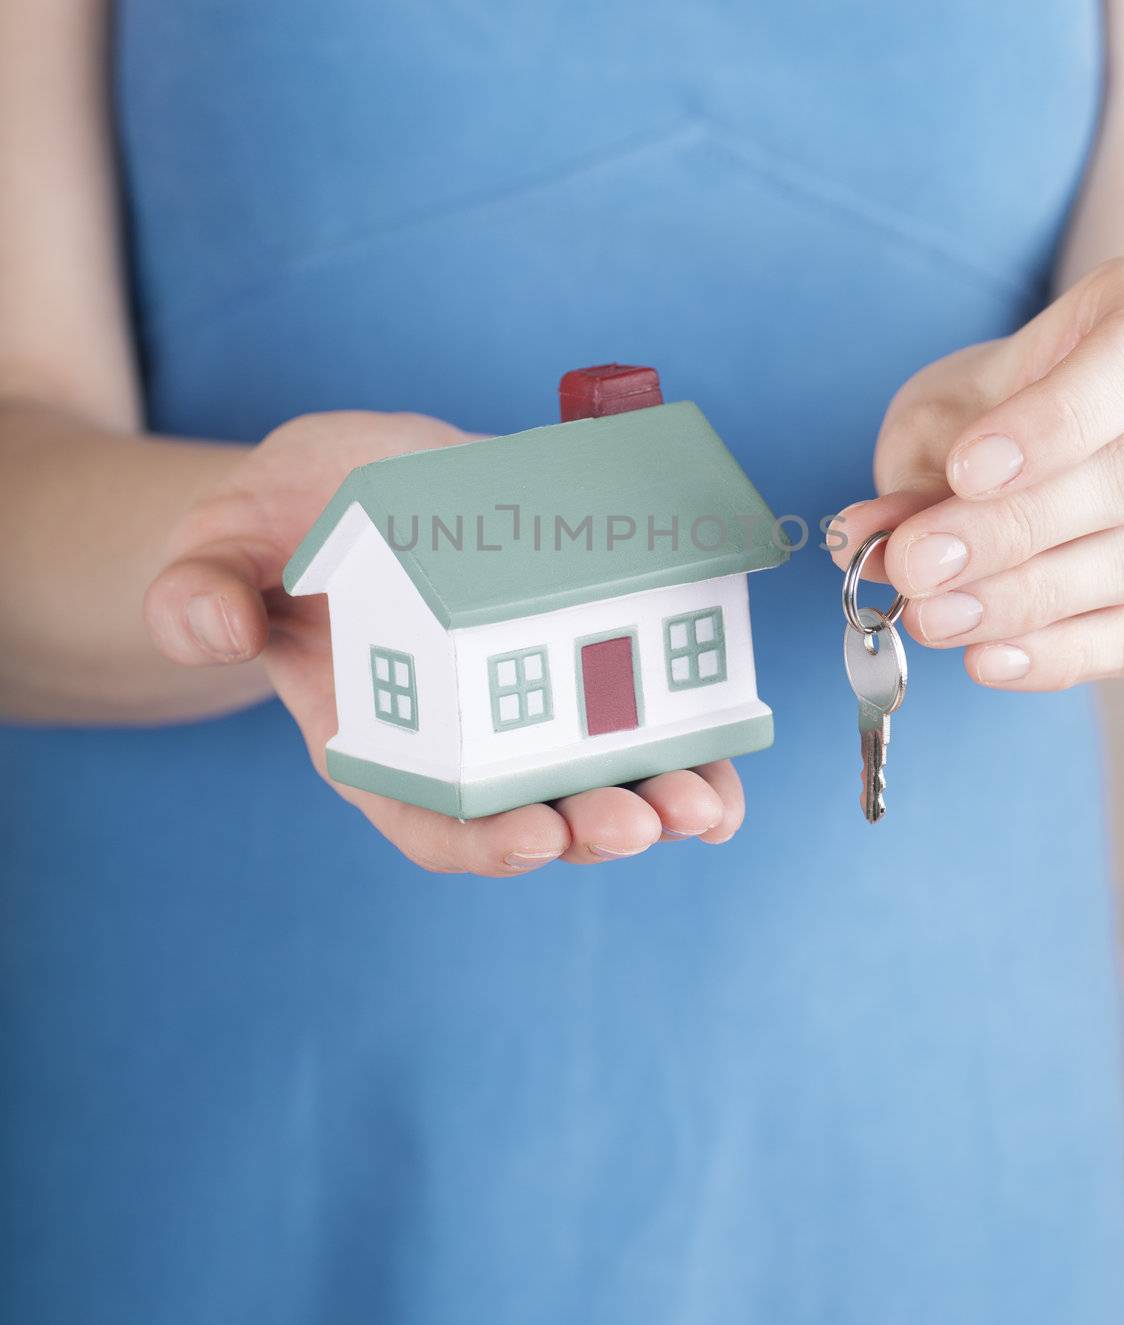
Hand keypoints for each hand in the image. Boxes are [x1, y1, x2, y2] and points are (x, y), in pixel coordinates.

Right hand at [144, 411, 741, 875]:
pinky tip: (724, 748)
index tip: (534, 839)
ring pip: (596, 776)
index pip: (423, 816)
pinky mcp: (573, 651)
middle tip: (641, 820)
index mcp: (373, 735)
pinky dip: (686, 739)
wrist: (348, 483)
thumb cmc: (279, 525)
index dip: (480, 841)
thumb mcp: (219, 544)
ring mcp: (522, 702)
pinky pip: (636, 710)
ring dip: (657, 801)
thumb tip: (212, 627)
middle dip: (590, 826)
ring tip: (702, 803)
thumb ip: (199, 591)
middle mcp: (458, 738)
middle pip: (528, 813)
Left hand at [829, 255, 1123, 688]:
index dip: (1054, 424)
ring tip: (935, 617)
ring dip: (1029, 601)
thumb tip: (866, 540)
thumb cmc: (1018, 397)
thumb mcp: (960, 402)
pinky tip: (992, 659)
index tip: (966, 471)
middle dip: (1014, 532)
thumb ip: (925, 463)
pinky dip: (1069, 653)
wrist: (1083, 419)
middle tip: (918, 566)